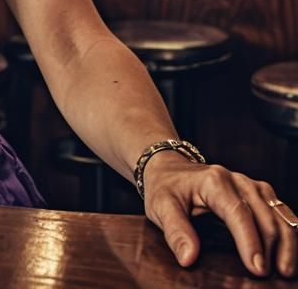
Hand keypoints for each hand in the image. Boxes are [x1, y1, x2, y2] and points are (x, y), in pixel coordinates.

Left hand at [142, 150, 296, 278]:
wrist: (168, 167)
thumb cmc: (165, 188)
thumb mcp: (160, 207)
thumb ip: (175, 231)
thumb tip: (188, 258)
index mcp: (213, 181)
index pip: (238, 213)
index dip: (250, 242)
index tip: (257, 269)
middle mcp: (236, 180)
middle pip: (263, 215)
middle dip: (271, 248)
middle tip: (270, 278)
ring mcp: (249, 184)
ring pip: (278, 212)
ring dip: (286, 242)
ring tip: (286, 270)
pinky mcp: (257, 192)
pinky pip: (279, 210)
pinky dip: (288, 229)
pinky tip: (289, 250)